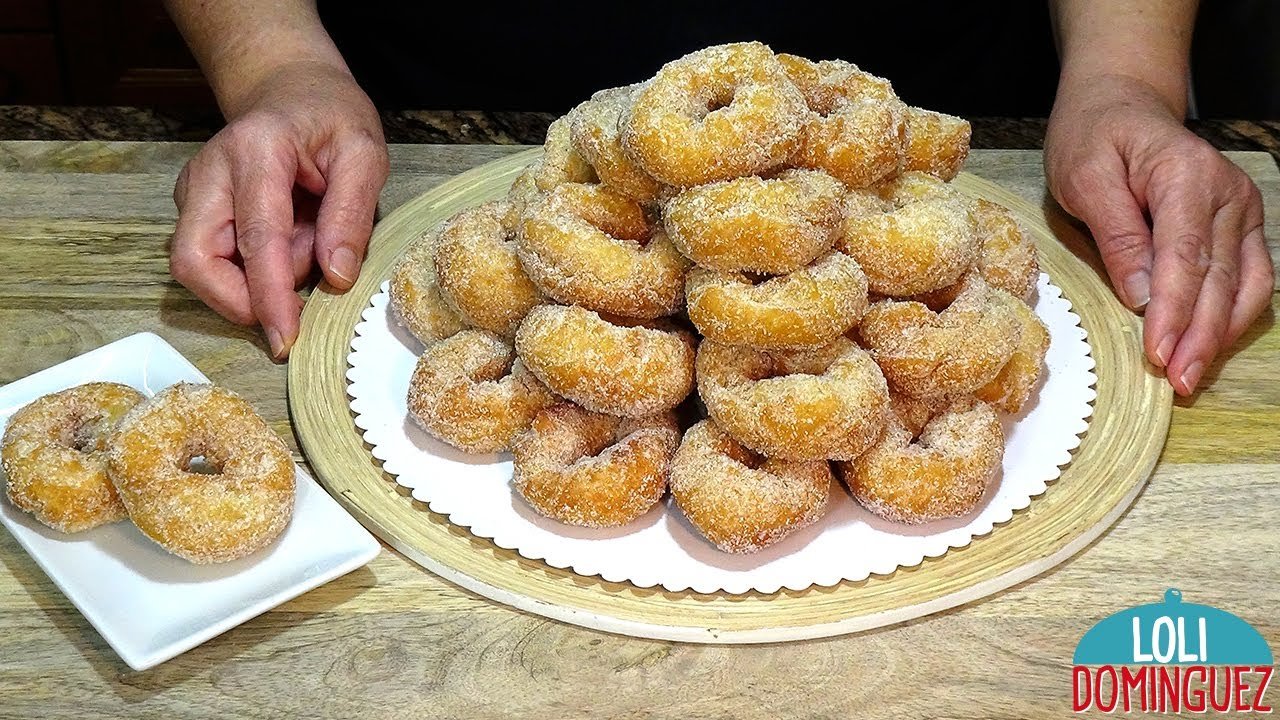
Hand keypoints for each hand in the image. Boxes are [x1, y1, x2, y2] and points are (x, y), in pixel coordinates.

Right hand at [170, 60, 389, 358]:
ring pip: (199, 267)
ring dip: (254, 280)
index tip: (285, 339)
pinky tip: (288, 240)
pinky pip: (213, 261)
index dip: (268, 297)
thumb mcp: (364, 153)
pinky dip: (252, 269)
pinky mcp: (194, 211)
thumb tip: (336, 277)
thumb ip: (352, 214)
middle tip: (302, 284)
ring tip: (303, 244)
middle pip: (195, 262)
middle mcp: (209, 172)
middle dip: (244, 298)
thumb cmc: (329, 118)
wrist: (291, 90)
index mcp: (255, 151)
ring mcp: (193, 192)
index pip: (255, 238)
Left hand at [1045, 74, 1273, 394]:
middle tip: (1177, 382)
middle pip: (1220, 278)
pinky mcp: (1240, 226)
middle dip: (1199, 336)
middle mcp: (1227, 194)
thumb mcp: (1085, 175)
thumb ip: (1116, 233)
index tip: (1158, 353)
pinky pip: (1249, 278)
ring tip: (1190, 376)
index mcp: (1187, 176)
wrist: (1121, 104)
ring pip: (1244, 285)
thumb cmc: (1095, 136)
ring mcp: (1240, 210)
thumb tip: (1139, 294)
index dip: (1174, 311)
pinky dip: (1233, 316)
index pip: (1186, 257)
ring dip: (1220, 335)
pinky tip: (1209, 346)